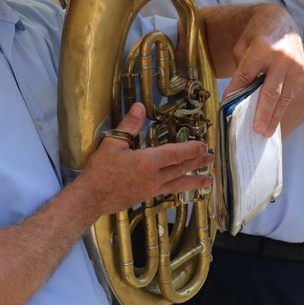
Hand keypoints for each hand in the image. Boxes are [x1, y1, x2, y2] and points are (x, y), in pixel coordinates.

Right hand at [77, 103, 213, 215]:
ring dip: (194, 179)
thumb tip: (139, 107)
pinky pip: (168, 191)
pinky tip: (183, 189)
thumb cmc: (100, 170)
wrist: (91, 197)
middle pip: (180, 168)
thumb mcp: (112, 143)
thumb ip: (129, 125)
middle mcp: (154, 177)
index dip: (190, 149)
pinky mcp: (146, 196)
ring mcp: (152, 189)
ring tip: (208, 180)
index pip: (174, 153)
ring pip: (178, 183)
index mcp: (147, 162)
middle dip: (197, 162)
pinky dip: (180, 189)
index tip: (202, 145)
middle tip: (211, 158)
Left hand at [221, 4, 303, 136]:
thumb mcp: (242, 46)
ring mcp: (296, 66)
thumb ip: (241, 69)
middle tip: (256, 130)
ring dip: (274, 117)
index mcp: (262, 48)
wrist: (280, 22)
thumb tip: (238, 96)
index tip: (228, 106)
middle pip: (270, 92)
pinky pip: (291, 94)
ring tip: (266, 132)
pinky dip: (282, 108)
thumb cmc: (257, 35)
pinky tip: (274, 120)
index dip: (236, 92)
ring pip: (283, 97)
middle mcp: (282, 58)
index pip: (246, 76)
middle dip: (262, 113)